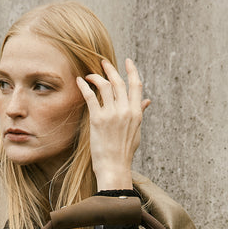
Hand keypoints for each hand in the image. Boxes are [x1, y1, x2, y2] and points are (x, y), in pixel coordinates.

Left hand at [75, 58, 149, 190]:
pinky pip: (91, 96)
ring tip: (90, 74)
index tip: (127, 61)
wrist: (114, 167)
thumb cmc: (124, 151)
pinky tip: (80, 81)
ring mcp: (112, 114)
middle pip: (119, 82)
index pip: (136, 85)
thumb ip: (140, 112)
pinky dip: (84, 86)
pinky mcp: (98, 119)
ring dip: (96, 76)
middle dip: (110, 69)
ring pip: (105, 86)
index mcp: (136, 113)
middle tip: (103, 62)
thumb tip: (147, 101)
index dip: (132, 70)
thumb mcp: (136, 131)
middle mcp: (125, 111)